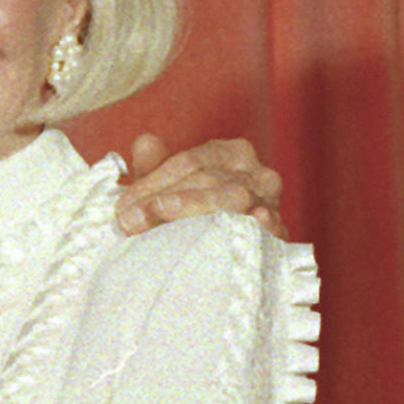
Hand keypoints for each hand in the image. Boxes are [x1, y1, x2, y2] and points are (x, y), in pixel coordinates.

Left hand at [116, 134, 283, 237]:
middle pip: (206, 178)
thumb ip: (156, 168)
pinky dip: (256, 225)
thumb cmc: (194, 217)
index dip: (152, 183)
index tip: (122, 208)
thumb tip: (145, 142)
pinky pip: (268, 227)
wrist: (232, 261)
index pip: (188, 162)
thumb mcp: (171, 190)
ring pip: (231, 197)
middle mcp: (256, 173)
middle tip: (129, 221)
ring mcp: (272, 202)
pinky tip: (248, 221)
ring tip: (161, 215)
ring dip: (192, 208)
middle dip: (163, 198)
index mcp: (230, 154)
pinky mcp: (281, 234)